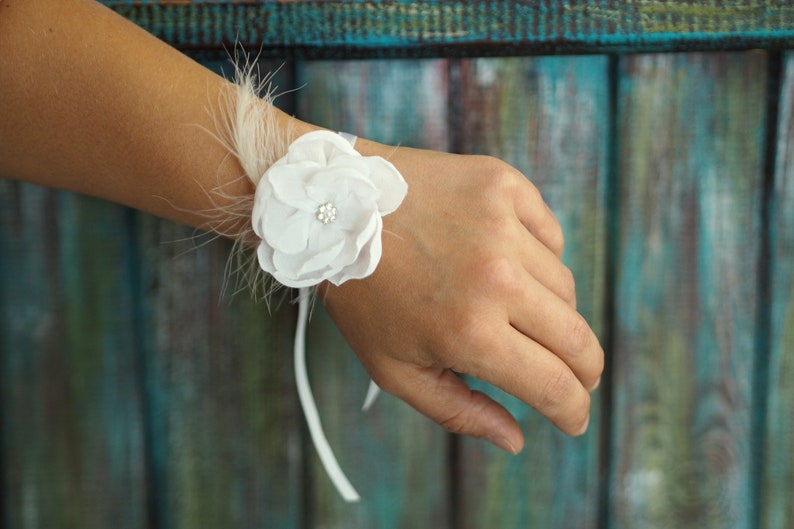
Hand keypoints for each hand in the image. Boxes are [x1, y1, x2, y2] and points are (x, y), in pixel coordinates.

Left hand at [319, 142, 603, 453]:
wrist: (333, 209)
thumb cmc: (362, 296)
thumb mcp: (394, 369)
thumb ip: (458, 411)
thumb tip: (516, 440)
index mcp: (470, 333)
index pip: (554, 385)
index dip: (573, 411)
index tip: (575, 419)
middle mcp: (497, 279)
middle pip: (578, 340)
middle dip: (585, 370)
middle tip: (580, 377)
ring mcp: (503, 226)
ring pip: (565, 287)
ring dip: (553, 312)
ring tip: (519, 313)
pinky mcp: (504, 186)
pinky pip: (550, 236)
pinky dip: (539, 257)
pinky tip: (509, 263)